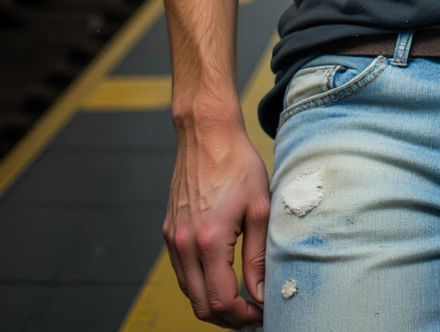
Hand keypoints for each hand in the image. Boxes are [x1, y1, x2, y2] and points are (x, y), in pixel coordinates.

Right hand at [164, 113, 269, 326]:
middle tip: (252, 314)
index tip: (261, 315)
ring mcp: (173, 239)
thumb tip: (261, 292)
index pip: (221, 301)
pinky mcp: (169, 232)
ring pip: (189, 292)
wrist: (207, 134)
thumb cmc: (237, 164)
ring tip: (240, 299)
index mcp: (209, 241)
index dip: (243, 317)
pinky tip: (221, 276)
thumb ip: (258, 256)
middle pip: (200, 305)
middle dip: (228, 318)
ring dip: (212, 303)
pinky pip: (182, 272)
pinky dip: (200, 284)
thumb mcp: (260, 208)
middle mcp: (184, 245)